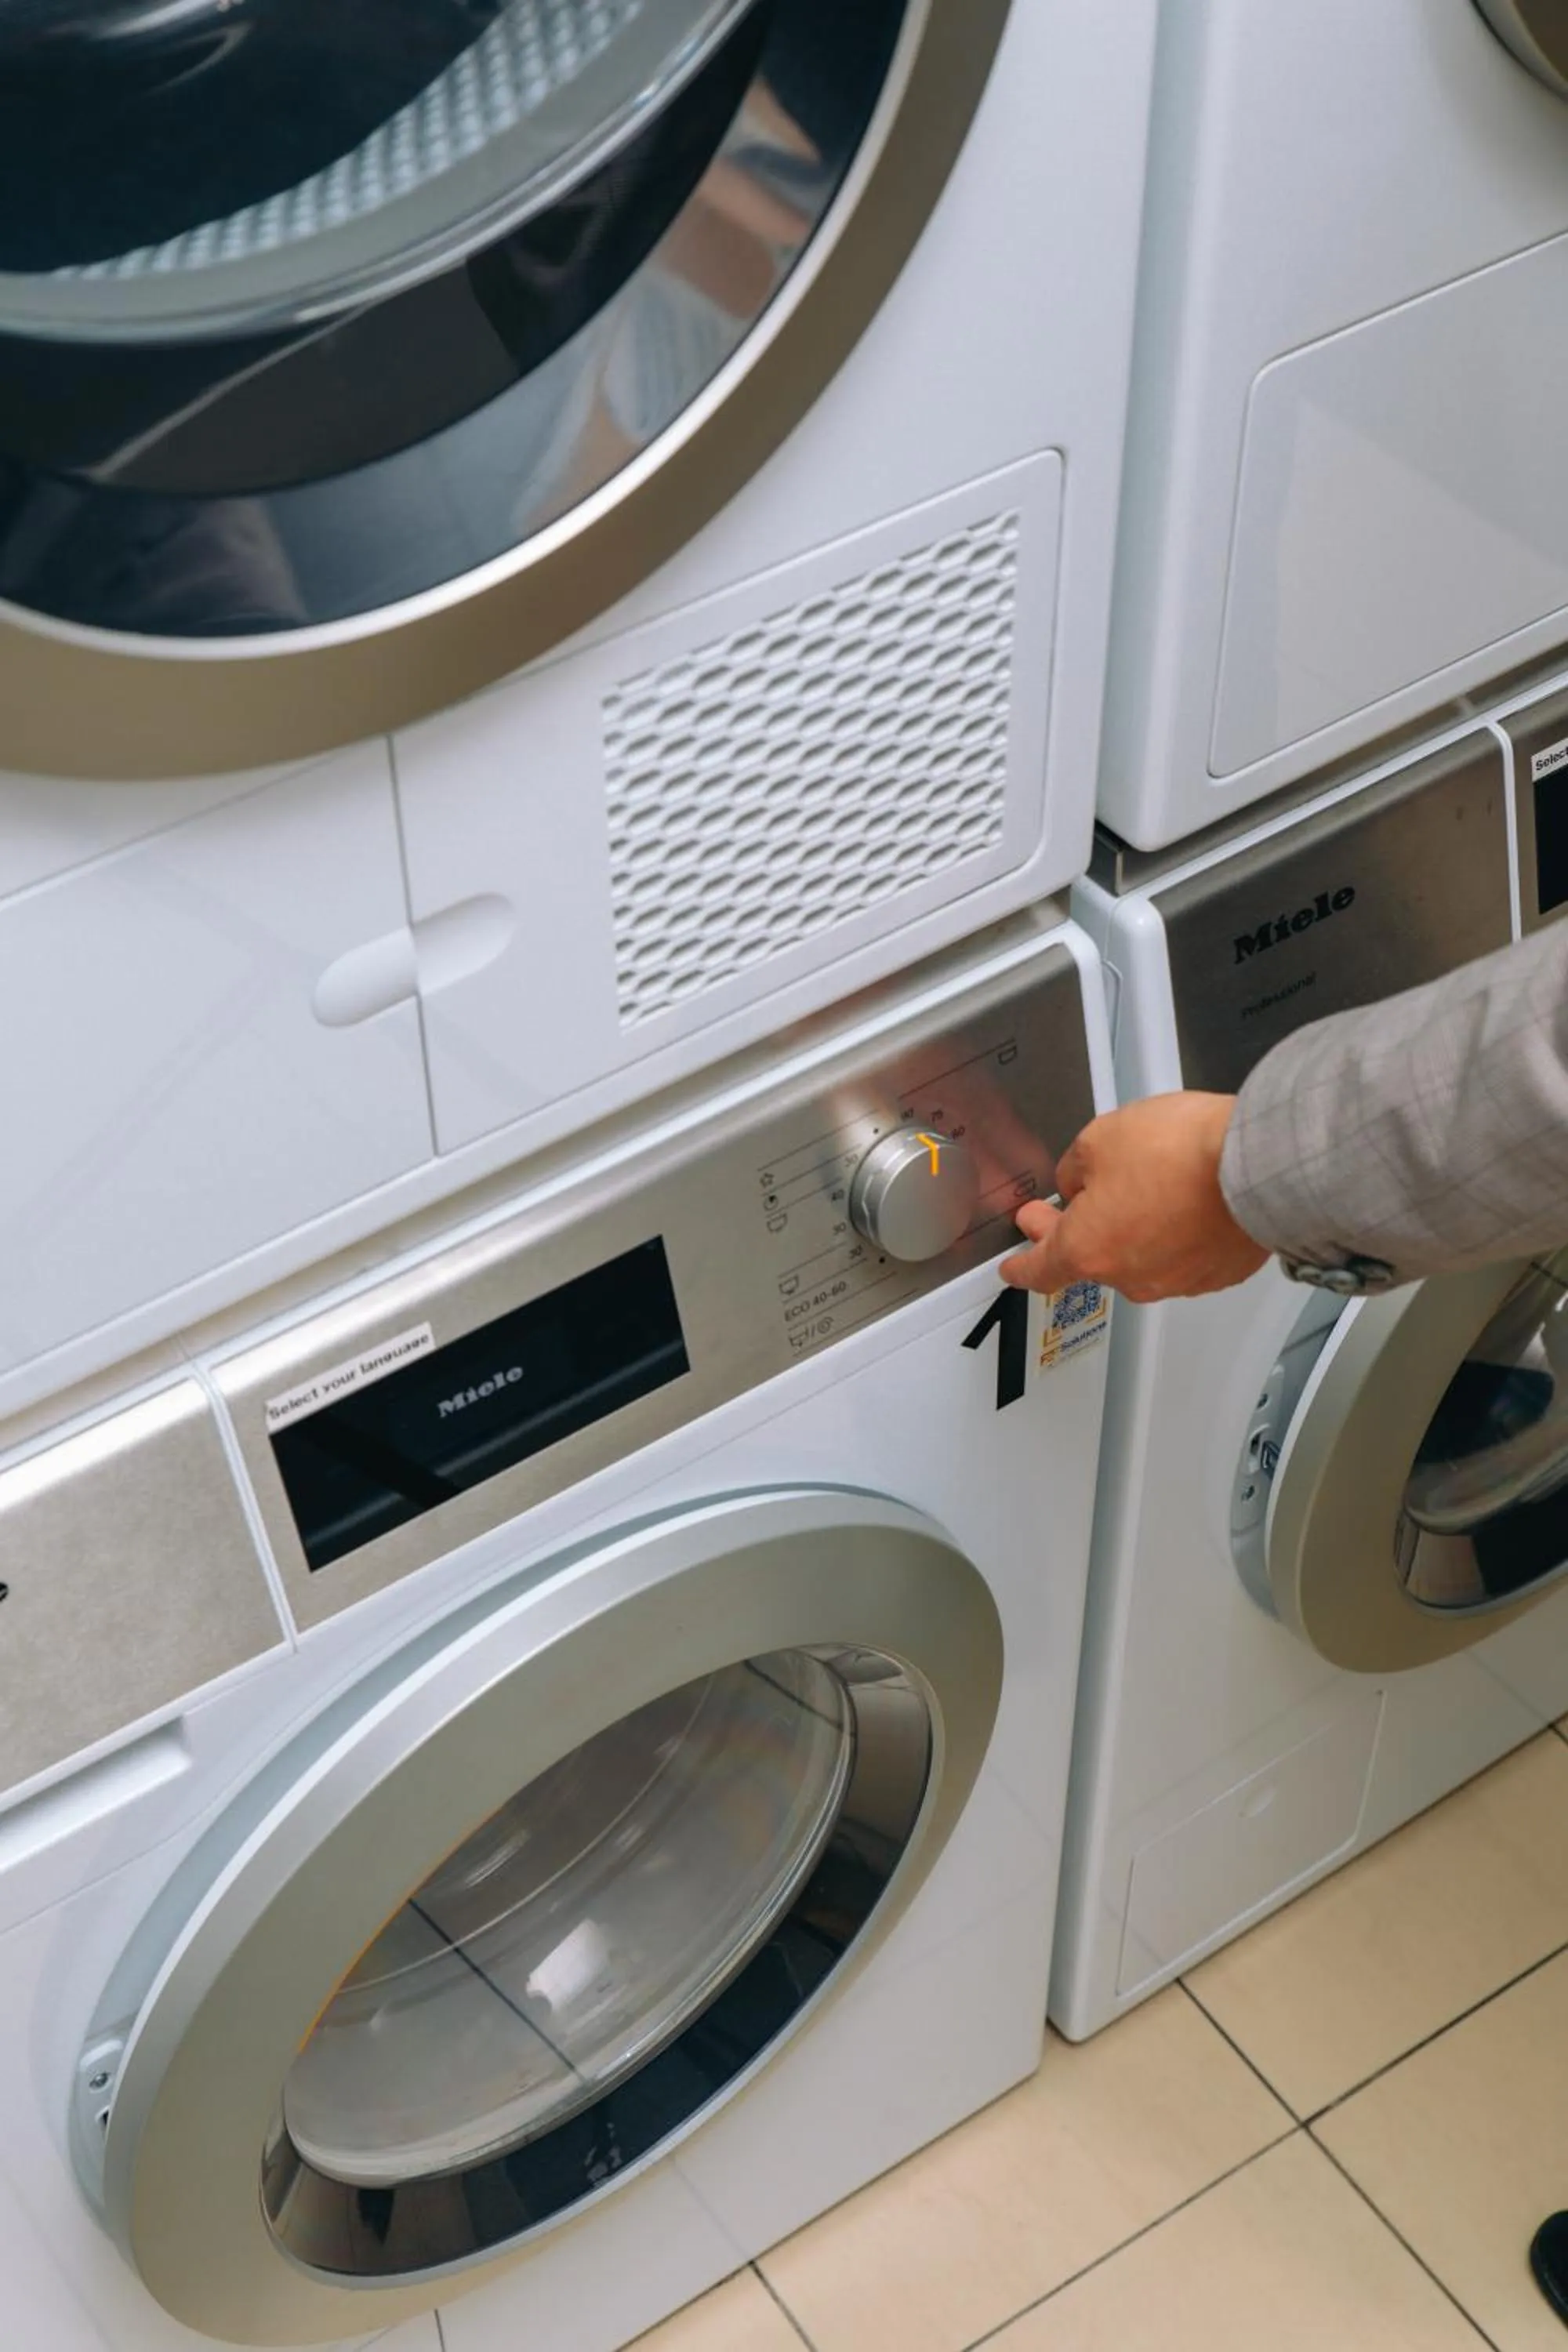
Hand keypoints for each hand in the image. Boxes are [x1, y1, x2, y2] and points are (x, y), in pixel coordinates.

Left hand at [999, 1093, 1269, 1303]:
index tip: (1014, 1267)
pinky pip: (1182, 1257)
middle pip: (1090, 1259)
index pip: (1039, 1272)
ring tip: (1148, 1184)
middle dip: (1076, 1230)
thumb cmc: (1182, 1153)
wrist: (1258, 1164)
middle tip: (1072, 1204)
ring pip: (1139, 1257)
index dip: (1021, 1266)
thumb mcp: (1099, 1139)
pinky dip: (1176, 1234)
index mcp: (1087, 1250)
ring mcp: (1177, 1280)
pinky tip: (1184, 1201)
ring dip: (1134, 1228)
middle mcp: (1130, 1277)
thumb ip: (1075, 1167)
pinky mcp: (1217, 1274)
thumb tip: (1079, 1180)